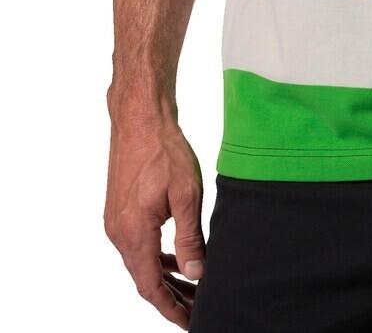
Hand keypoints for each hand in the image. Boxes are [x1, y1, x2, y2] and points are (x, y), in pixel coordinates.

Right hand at [104, 98, 205, 327]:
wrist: (140, 118)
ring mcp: (116, 222)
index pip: (151, 287)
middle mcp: (118, 233)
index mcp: (133, 233)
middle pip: (145, 279)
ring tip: (192, 288)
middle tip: (198, 309)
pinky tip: (175, 259)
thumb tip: (196, 273)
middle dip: (172, 297)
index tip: (190, 321)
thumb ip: (189, 238)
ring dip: (165, 278)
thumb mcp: (186, 195)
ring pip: (141, 263)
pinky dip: (157, 257)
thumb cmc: (164, 150)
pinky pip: (138, 245)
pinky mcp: (119, 210)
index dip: (171, 308)